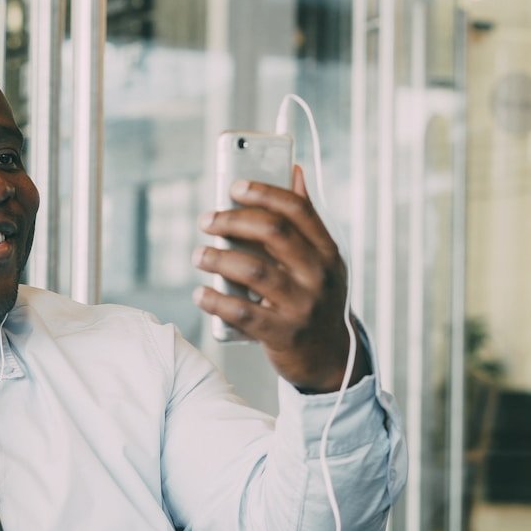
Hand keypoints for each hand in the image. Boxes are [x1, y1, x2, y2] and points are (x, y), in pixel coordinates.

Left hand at [193, 166, 370, 392]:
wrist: (331, 359)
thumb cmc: (317, 299)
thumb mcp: (322, 261)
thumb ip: (306, 220)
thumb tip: (295, 171)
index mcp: (327, 252)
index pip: (297, 209)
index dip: (263, 192)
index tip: (234, 186)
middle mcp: (318, 275)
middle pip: (272, 232)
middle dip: (232, 220)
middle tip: (206, 220)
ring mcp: (301, 305)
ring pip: (252, 270)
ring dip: (217, 258)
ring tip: (199, 255)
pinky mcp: (282, 334)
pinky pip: (241, 312)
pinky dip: (215, 300)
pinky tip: (200, 293)